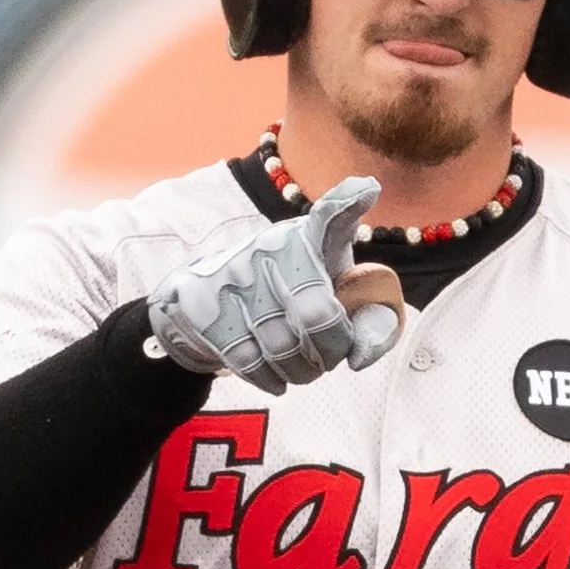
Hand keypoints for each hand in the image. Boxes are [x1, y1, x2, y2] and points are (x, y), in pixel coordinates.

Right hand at [146, 176, 401, 393]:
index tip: (367, 189)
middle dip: (330, 352)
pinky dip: (269, 379)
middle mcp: (271, 248)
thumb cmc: (290, 296)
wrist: (202, 299)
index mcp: (308, 239)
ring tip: (303, 369)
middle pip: (316, 315)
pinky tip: (277, 378)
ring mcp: (234, 275)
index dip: (347, 204)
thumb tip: (358, 358)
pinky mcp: (203, 305)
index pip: (330, 218)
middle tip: (328, 359)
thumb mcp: (333, 294)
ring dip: (301, 371)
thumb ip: (368, 319)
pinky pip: (248, 360)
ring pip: (282, 346)